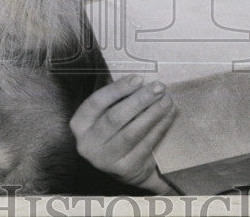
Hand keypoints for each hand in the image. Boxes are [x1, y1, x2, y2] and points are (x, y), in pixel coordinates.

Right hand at [69, 75, 177, 192]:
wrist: (123, 167)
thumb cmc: (115, 131)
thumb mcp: (107, 113)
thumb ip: (118, 98)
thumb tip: (141, 80)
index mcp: (80, 124)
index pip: (96, 102)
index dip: (117, 89)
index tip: (138, 78)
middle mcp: (87, 144)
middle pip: (115, 118)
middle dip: (140, 100)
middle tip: (158, 87)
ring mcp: (105, 160)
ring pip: (132, 133)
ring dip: (153, 113)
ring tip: (166, 100)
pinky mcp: (125, 169)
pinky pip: (145, 144)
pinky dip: (159, 127)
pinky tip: (169, 115)